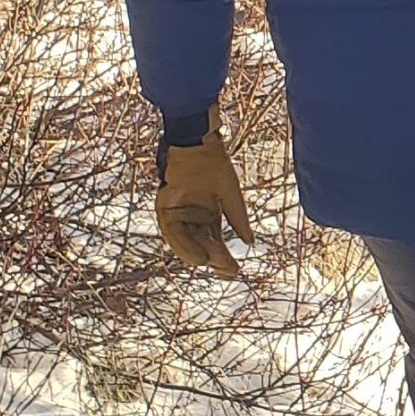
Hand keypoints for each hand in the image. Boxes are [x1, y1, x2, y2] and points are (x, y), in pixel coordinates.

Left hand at [156, 110, 254, 273]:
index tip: (234, 270)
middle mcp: (193, 217)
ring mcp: (178, 213)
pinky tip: (196, 254)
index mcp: (209, 214)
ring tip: (210, 263)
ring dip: (196, 254)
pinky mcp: (165, 206)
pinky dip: (182, 244)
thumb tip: (249, 242)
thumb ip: (238, 219)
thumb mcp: (230, 195)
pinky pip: (171, 231)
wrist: (195, 144)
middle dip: (213, 259)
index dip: (223, 256)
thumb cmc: (214, 164)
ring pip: (185, 241)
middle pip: (201, 244)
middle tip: (227, 271)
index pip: (215, 241)